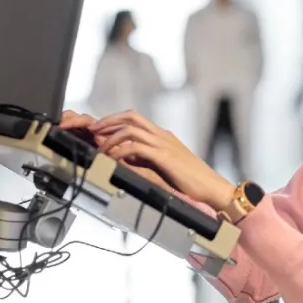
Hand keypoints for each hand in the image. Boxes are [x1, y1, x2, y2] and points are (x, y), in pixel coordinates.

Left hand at [90, 110, 234, 210]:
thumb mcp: (165, 165)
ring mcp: (163, 144)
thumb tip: (127, 159)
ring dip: (111, 136)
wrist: (211, 186)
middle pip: (130, 116)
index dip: (114, 120)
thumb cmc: (191, 180)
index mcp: (162, 136)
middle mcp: (162, 135)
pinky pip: (136, 147)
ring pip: (130, 129)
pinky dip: (121, 151)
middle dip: (108, 120)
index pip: (134, 119)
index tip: (99, 128)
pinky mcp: (164, 156)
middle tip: (92, 129)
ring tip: (100, 148)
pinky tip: (113, 159)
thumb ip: (148, 159)